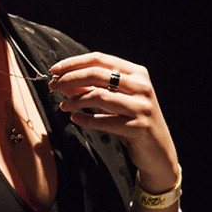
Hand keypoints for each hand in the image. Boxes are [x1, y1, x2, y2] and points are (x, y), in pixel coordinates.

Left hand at [49, 51, 179, 192]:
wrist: (158, 151)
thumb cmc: (132, 120)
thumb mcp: (114, 99)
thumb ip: (91, 87)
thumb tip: (61, 80)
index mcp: (136, 73)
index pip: (99, 59)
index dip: (74, 63)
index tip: (54, 70)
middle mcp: (141, 86)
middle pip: (96, 74)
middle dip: (70, 78)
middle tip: (53, 86)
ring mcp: (142, 106)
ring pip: (98, 95)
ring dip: (75, 100)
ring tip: (63, 105)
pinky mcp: (138, 127)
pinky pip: (104, 121)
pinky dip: (85, 119)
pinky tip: (74, 118)